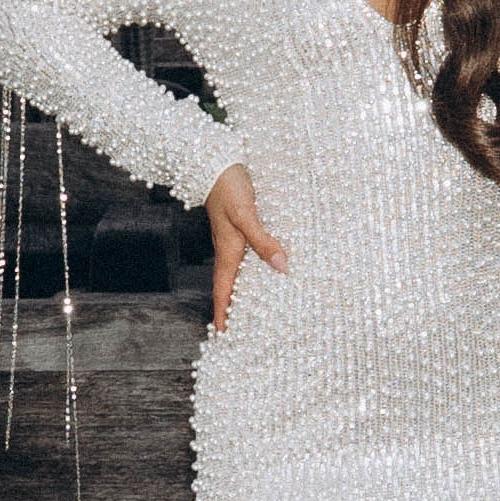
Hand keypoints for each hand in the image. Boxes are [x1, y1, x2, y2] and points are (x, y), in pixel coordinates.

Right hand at [206, 162, 287, 331]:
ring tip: (257, 309)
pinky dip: (255, 271)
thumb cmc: (229, 188)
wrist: (217, 164)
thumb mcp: (246, 215)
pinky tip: (268, 271)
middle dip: (234, 310)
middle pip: (231, 287)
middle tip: (242, 332)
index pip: (223, 291)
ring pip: (240, 273)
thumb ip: (263, 241)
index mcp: (228, 252)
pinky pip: (247, 258)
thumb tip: (282, 267)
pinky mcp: (241, 230)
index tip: (224, 336)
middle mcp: (229, 251)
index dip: (224, 314)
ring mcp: (234, 241)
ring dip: (245, 291)